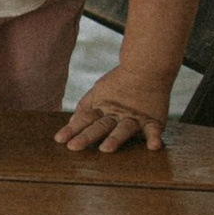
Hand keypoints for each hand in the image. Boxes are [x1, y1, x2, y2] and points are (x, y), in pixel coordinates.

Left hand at [57, 75, 172, 154]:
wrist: (148, 65)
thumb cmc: (121, 80)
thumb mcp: (98, 90)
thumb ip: (85, 107)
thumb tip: (70, 123)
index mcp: (103, 108)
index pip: (85, 119)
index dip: (72, 129)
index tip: (59, 139)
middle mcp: (117, 114)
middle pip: (100, 126)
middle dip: (87, 136)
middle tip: (73, 147)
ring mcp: (135, 117)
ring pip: (123, 129)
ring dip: (115, 138)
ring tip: (106, 149)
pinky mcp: (153, 119)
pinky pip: (154, 129)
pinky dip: (154, 137)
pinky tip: (153, 147)